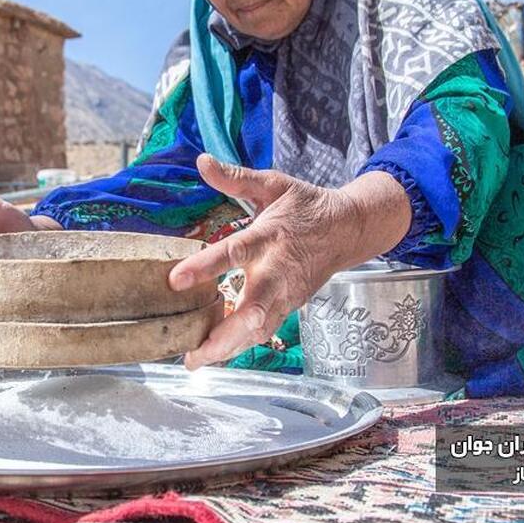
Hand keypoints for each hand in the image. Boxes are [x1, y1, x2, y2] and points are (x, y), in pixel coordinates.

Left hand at [169, 154, 409, 369]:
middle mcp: (279, 271)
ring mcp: (287, 294)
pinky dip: (241, 346)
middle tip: (193, 350)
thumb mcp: (274, 184)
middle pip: (252, 308)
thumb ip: (236, 177)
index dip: (205, 267)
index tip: (175, 280)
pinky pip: (264, 332)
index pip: (235, 252)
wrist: (348, 229)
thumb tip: (201, 161)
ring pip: (259, 328)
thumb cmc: (306, 206)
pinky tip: (214, 355)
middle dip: (224, 333)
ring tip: (196, 361)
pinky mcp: (290, 307)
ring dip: (229, 348)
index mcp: (271, 237)